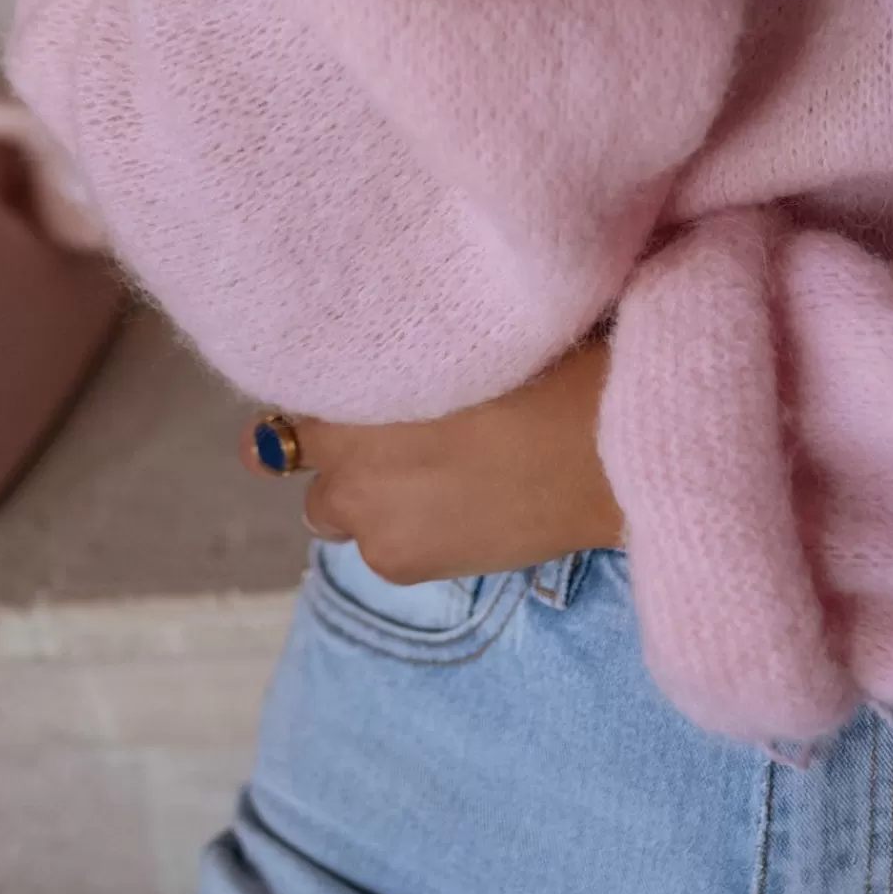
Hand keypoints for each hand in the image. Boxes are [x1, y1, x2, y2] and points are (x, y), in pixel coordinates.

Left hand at [247, 335, 625, 582]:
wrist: (600, 450)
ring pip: (331, 508)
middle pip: (292, 451)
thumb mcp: (465, 333)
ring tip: (429, 480)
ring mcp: (361, 511)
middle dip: (334, 444)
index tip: (353, 382)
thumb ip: (404, 342)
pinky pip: (376, 545)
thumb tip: (372, 359)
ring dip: (363, 494)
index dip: (326, 384)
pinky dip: (402, 531)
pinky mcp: (394, 560)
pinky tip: (455, 512)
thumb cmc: (552, 364)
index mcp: (353, 378)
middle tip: (394, 434)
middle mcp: (338, 449)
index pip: (295, 385)